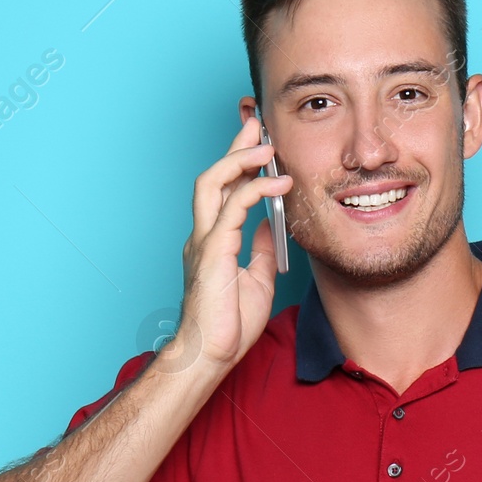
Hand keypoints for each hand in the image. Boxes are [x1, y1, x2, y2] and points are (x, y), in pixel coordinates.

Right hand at [174, 115, 291, 371]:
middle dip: (235, 146)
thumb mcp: (257, 280)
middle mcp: (203, 236)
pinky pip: (232, 208)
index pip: (223, 191)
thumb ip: (261, 250)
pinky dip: (255, 190)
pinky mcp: (212, 252)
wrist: (209, 357)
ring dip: (241, 159)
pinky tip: (278, 183)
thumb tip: (272, 227)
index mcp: (212, 242)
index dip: (239, 163)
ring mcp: (204, 242)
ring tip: (268, 145)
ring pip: (214, 182)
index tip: (260, 142)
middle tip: (259, 124)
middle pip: (214, 176)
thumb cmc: (228, 327)